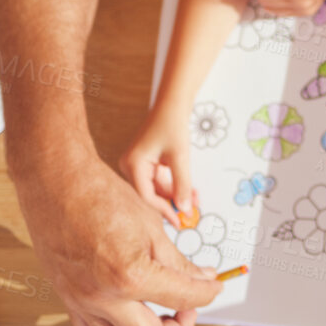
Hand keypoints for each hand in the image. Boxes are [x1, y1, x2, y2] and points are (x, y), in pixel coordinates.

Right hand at [10, 147, 219, 325]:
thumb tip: (202, 279)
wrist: (57, 182)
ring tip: (159, 316)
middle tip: (187, 307)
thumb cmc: (101, 195)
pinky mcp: (68, 300)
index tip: (212, 289)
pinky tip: (127, 311)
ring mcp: (82, 303)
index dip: (206, 294)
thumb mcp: (151, 226)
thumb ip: (177, 262)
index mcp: (130, 277)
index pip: (182, 300)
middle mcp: (103, 299)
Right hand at [120, 104, 196, 227]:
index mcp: (133, 164)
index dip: (164, 210)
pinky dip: (173, 185)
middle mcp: (130, 165)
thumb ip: (182, 185)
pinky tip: (189, 191)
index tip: (180, 221)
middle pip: (151, 194)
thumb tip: (185, 209)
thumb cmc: (173, 125)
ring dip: (175, 194)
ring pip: (156, 188)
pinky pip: (158, 180)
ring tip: (195, 200)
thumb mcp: (180, 157)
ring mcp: (137, 164)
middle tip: (191, 213)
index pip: (146, 196)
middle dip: (172, 202)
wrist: (172, 104)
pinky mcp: (145, 162)